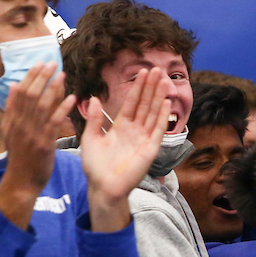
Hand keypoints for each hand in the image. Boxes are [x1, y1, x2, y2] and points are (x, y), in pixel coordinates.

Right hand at [0, 62, 76, 227]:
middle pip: (30, 95)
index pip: (20, 92)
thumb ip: (12, 109)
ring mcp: (31, 134)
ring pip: (41, 106)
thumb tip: (14, 85)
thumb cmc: (21, 157)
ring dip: (53, 89)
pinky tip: (71, 98)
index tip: (41, 63)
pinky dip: (62, 108)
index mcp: (11, 120)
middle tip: (53, 63)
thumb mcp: (10, 132)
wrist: (21, 182)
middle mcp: (19, 124)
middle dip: (41, 77)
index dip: (31, 76)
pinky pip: (53, 122)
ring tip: (63, 75)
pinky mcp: (43, 144)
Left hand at [81, 66, 172, 231]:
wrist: (103, 187)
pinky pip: (157, 130)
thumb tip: (94, 98)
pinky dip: (161, 116)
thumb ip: (94, 119)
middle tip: (157, 69)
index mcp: (121, 127)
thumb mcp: (90, 138)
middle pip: (145, 104)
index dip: (137, 88)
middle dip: (150, 87)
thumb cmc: (95, 167)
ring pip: (152, 113)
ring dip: (158, 96)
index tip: (143, 72)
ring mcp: (143, 139)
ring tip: (163, 80)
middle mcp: (134, 131)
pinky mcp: (150, 149)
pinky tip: (165, 102)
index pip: (132, 103)